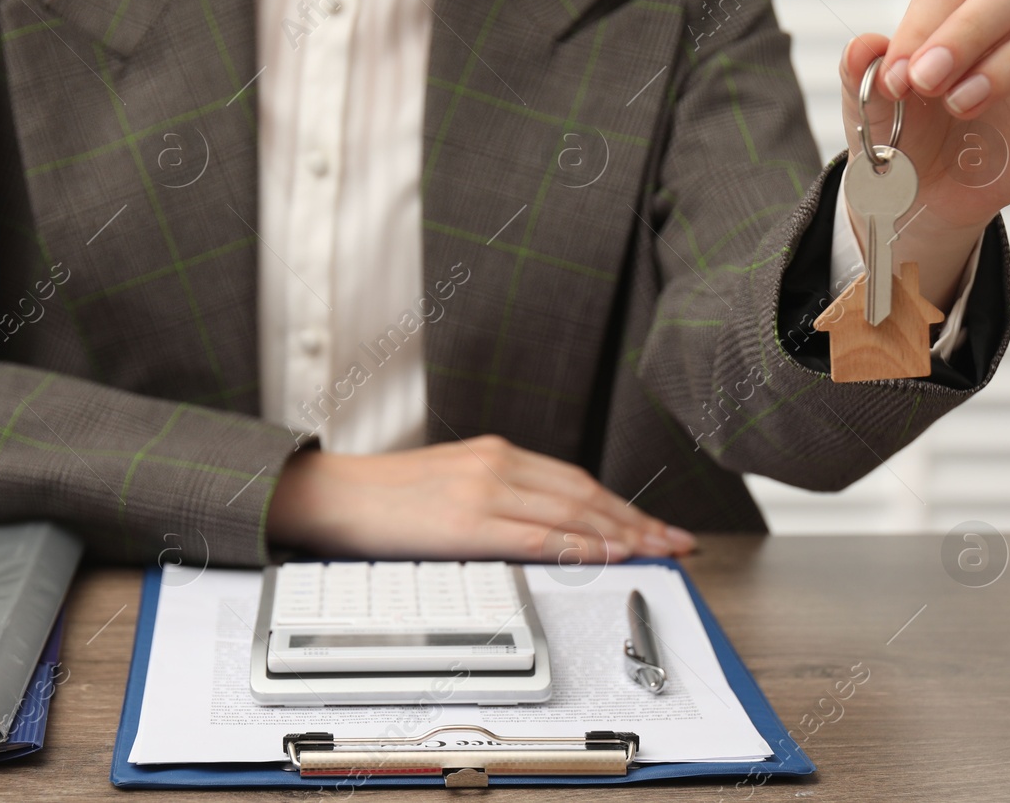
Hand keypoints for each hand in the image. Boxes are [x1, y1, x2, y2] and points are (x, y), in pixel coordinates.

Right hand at [265, 435, 695, 560]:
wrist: (333, 494)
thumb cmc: (385, 497)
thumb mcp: (452, 483)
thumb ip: (499, 495)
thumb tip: (545, 525)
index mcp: (496, 453)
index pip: (577, 480)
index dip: (623, 505)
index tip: (655, 526)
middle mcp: (498, 464)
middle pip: (587, 494)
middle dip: (638, 521)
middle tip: (676, 543)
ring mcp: (485, 490)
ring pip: (573, 513)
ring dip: (622, 536)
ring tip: (657, 554)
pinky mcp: (469, 522)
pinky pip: (539, 535)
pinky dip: (581, 546)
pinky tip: (607, 557)